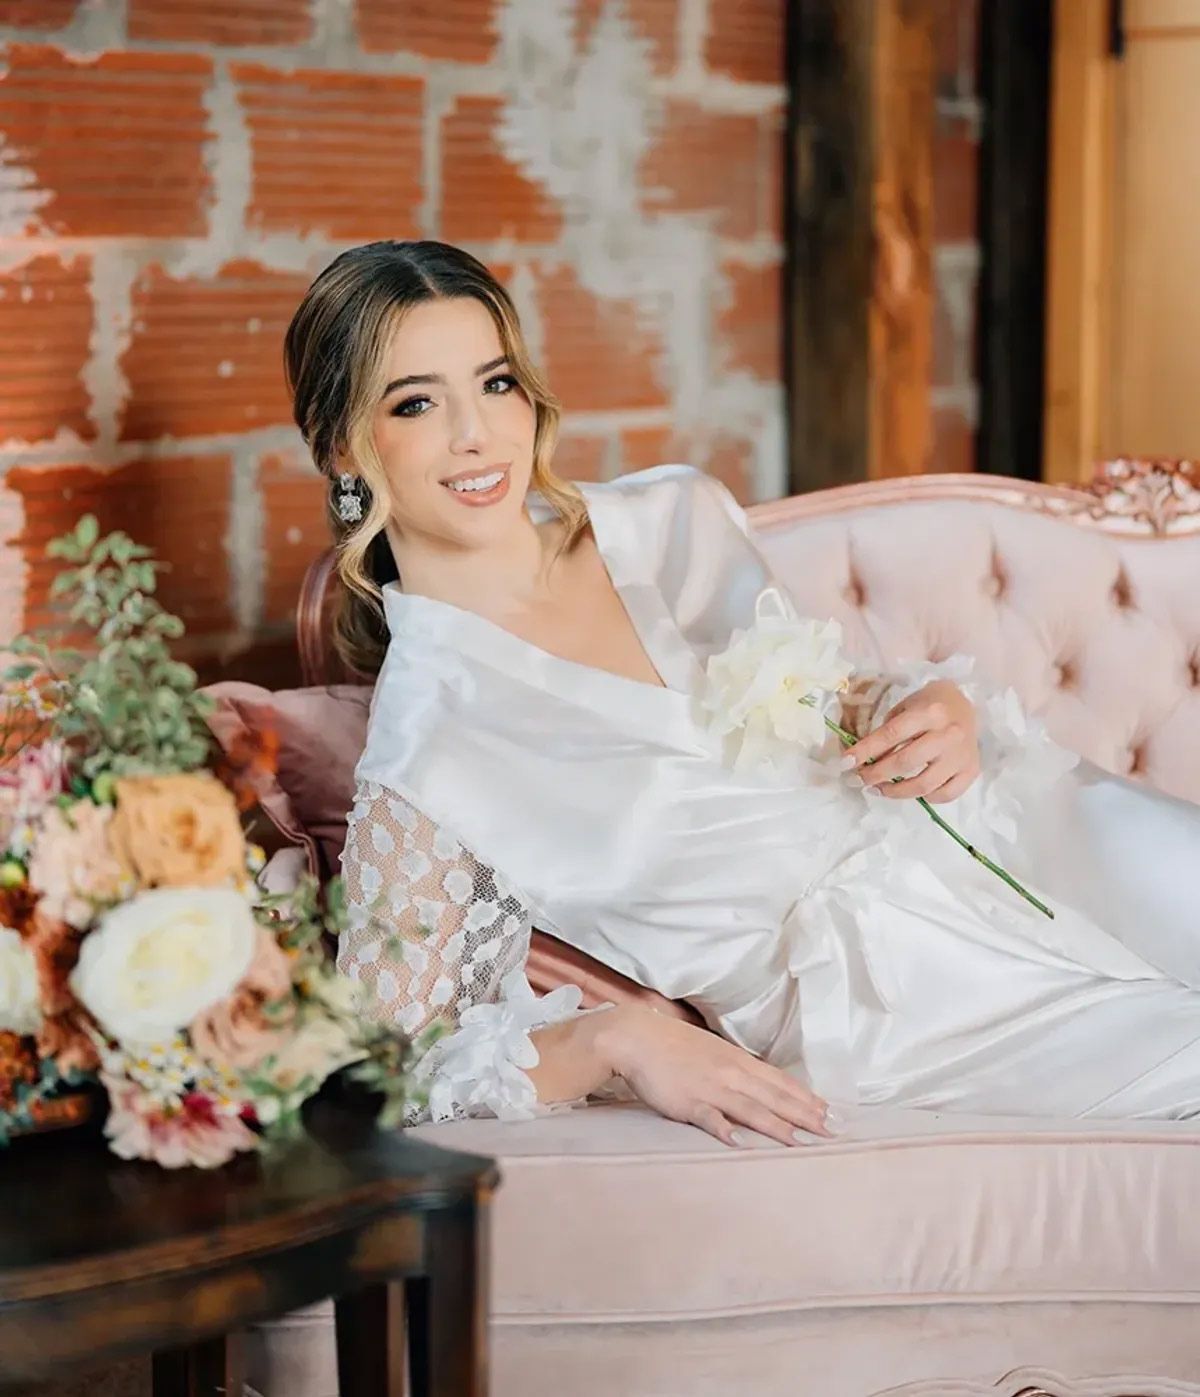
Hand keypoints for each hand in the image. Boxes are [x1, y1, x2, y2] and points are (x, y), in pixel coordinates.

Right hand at [597, 1003, 831, 1147]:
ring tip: (802, 1141)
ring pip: (751, 1109)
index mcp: (738, 1062)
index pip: (781, 1082)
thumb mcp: (713, 1051)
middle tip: (833, 1132)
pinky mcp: (687, 1102)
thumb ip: (736, 1068)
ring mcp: (710, 1088)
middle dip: (806, 1116)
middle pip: (775, 1097)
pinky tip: (742, 1142)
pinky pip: (710, 1118)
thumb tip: (759, 1083)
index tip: (831, 1113)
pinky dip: (726, 1129)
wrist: (637, 1036)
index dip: (807, 1099)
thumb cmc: (674, 1044)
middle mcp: (731, 1074)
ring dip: (778, 1125)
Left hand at [842, 679, 979, 803]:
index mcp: (929, 712)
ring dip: (896, 792)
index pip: (890, 735)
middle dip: (876, 775)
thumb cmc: (929, 705)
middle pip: (905, 762)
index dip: (865, 751)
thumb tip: (863, 761)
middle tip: (859, 780)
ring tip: (879, 789)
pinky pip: (946, 794)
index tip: (845, 764)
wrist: (965, 704)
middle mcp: (948, 734)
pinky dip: (925, 798)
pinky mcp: (972, 770)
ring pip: (924, 785)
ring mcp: (962, 755)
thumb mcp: (905, 708)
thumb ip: (887, 733)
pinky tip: (912, 792)